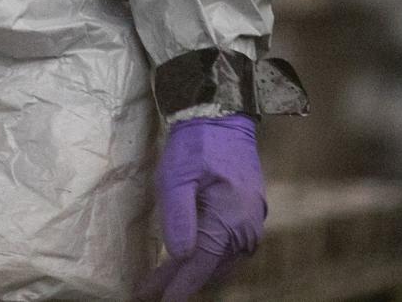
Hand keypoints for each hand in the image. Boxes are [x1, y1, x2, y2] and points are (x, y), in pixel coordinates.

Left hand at [139, 116, 264, 301]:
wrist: (222, 118)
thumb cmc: (195, 144)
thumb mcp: (177, 175)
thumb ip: (178, 216)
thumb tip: (180, 255)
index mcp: (230, 219)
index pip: (200, 265)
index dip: (177, 286)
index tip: (155, 300)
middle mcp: (247, 229)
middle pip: (211, 268)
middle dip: (181, 282)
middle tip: (150, 290)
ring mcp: (252, 224)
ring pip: (222, 262)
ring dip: (195, 273)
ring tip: (164, 282)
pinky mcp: (250, 217)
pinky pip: (230, 249)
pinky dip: (210, 259)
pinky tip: (191, 260)